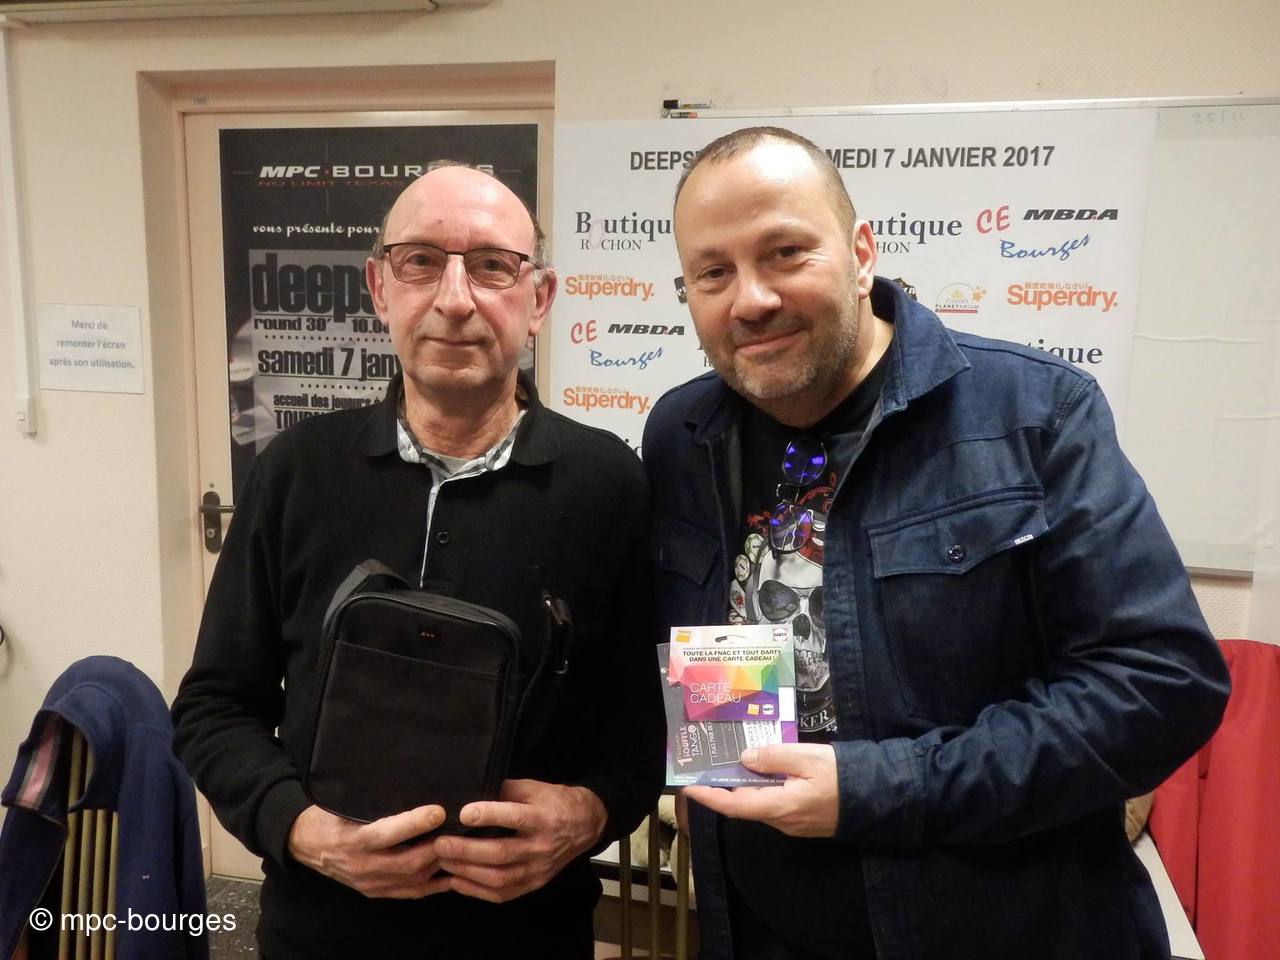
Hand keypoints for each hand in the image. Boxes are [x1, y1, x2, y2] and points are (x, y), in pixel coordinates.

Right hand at [287, 803, 449, 898]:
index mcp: (352, 840)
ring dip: (439, 864)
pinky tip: (453, 871)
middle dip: (437, 847)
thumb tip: (407, 777)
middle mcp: (362, 866)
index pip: (386, 834)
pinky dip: (434, 883)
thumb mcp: (342, 802)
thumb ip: (371, 798)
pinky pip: (411, 892)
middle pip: (407, 862)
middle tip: (461, 830)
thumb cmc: (327, 815)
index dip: (414, 824)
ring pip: (413, 880)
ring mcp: (370, 883)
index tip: (438, 811)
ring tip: (462, 847)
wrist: (305, 845)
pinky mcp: (376, 892)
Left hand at [433, 779, 606, 902]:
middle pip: (501, 853)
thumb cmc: (553, 802)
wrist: (584, 825)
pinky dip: (476, 890)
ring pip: (499, 878)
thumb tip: (470, 795)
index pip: (515, 818)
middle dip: (467, 850)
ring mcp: (538, 870)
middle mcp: (542, 847)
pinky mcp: (533, 885)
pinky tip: (455, 881)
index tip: (463, 813)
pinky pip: (502, 894)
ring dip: (467, 871)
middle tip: (440, 843)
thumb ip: (505, 792)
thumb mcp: (533, 788)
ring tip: (442, 860)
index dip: (489, 815)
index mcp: (544, 818)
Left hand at [682, 743, 838, 837]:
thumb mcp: (807, 758)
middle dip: (721, 788)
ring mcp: (793, 823)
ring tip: (727, 764)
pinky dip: (759, 789)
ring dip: (741, 788)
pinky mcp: (802, 819)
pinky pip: (773, 804)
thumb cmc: (843, 776)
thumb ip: (774, 757)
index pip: (733, 806)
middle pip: (743, 806)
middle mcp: (781, 821)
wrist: (879, 798)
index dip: (709, 796)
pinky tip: (758, 771)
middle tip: (704, 767)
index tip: (688, 786)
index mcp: (779, 807)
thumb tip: (745, 758)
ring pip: (758, 805)